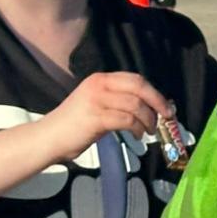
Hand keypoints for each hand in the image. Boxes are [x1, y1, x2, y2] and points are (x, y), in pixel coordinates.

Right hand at [38, 72, 171, 164]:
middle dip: (157, 102)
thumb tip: (150, 107)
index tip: (166, 107)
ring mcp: (97, 100)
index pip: (136, 80)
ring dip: (148, 120)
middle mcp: (99, 84)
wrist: (49, 138)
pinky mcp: (96, 117)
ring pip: (136, 105)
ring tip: (148, 131)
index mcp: (100, 79)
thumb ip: (119, 101)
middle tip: (167, 117)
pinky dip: (137, 128)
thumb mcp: (98, 104)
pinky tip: (137, 136)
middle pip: (139, 87)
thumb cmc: (75, 125)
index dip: (154, 93)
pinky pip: (127, 120)